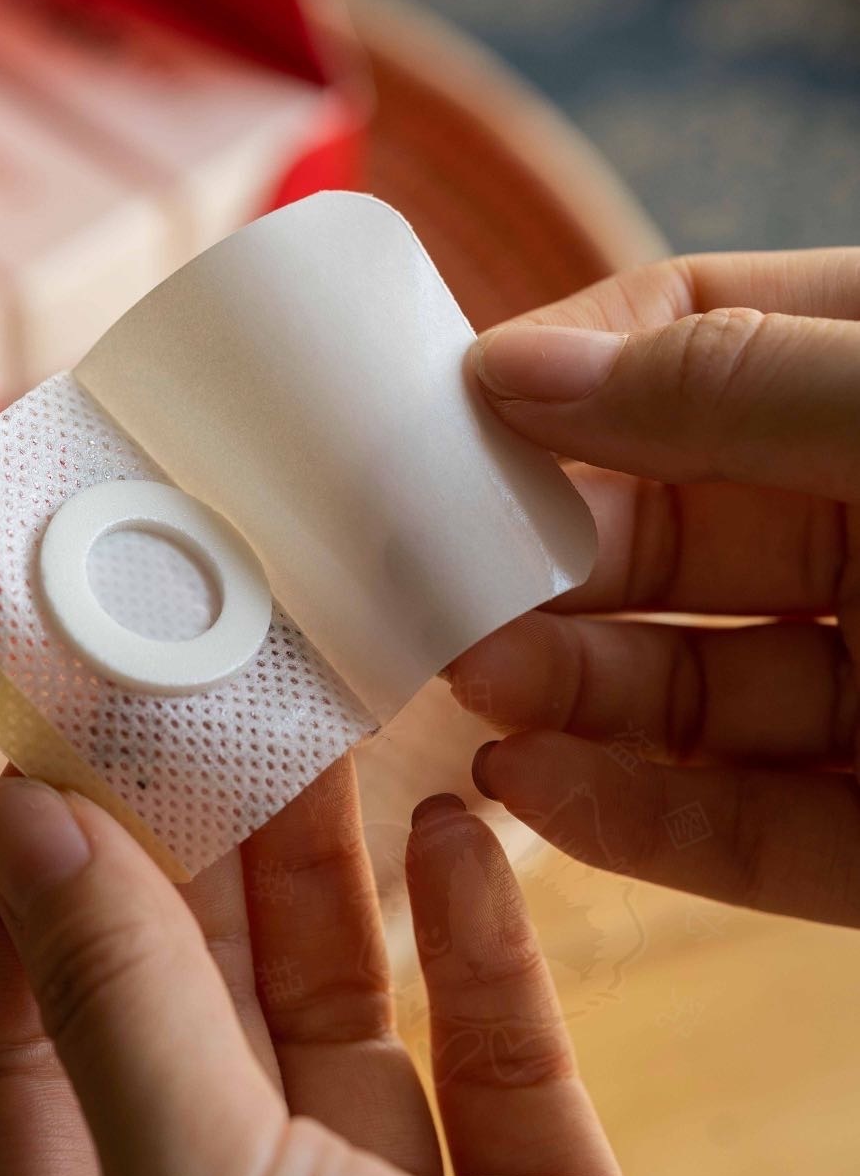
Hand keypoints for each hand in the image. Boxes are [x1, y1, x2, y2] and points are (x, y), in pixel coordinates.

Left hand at [0, 765, 858, 1175]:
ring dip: (319, 876)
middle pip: (173, 1024)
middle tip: (191, 702)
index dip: (16, 911)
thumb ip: (120, 1006)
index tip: (40, 756)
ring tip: (311, 723)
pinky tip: (451, 823)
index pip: (1, 1073)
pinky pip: (491, 1060)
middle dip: (180, 862)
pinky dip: (472, 942)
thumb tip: (25, 823)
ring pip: (333, 1023)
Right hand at [449, 249, 859, 924]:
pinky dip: (637, 820)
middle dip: (541, 554)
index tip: (452, 411)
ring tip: (464, 678)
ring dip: (565, 686)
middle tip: (421, 572)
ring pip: (695, 690)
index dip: (573, 368)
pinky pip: (754, 832)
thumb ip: (727, 385)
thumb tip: (512, 366)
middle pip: (672, 533)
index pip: (703, 343)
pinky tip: (529, 789)